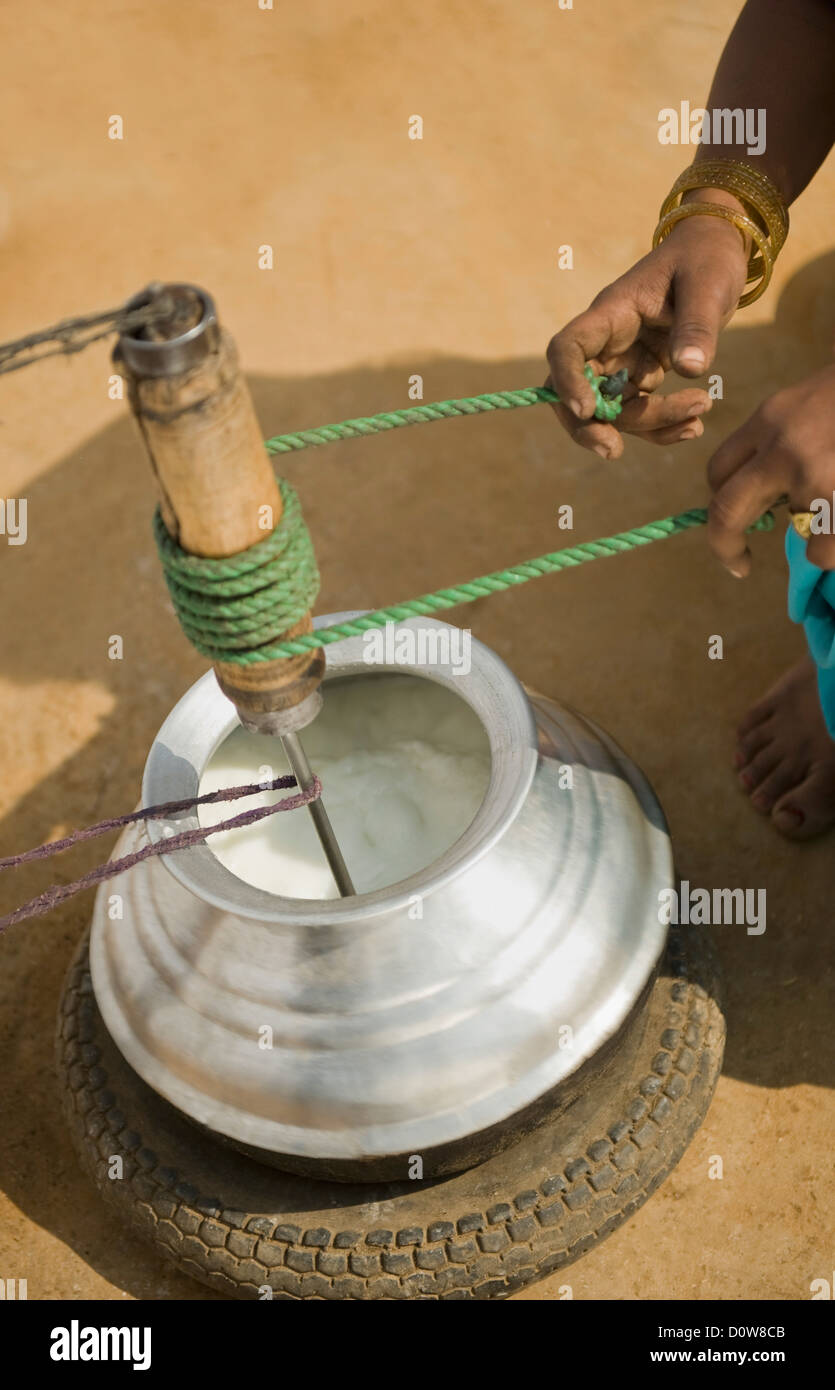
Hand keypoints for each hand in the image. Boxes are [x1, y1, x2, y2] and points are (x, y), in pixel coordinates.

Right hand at [545, 193, 749, 458]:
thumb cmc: (708, 258)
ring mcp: (624, 361)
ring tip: (700, 416)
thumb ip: (697, 325)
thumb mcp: (709, 285)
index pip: (567, 349)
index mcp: (612, 313)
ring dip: (649, 425)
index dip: (567, 381)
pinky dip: (664, 426)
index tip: (588, 410)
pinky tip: (694, 426)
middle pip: (576, 391)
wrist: (719, 251)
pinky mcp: (644, 374)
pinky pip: (642, 411)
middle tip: (614, 451)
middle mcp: (609, 342)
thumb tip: (690, 370)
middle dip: (589, 426)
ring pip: (615, 410)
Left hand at [708, 363, 834, 574]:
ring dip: (824, 533)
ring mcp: (814, 475)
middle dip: (725, 546)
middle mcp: (782, 447)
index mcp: (770, 418)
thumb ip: (786, 442)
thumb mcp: (810, 403)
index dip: (721, 501)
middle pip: (726, 511)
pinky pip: (825, 550)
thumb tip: (775, 494)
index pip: (719, 470)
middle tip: (739, 565)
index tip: (732, 523)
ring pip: (801, 534)